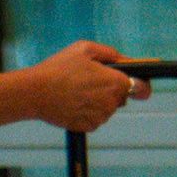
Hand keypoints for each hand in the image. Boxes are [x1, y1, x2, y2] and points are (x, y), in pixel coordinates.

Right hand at [29, 41, 147, 132]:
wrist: (34, 92)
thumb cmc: (59, 68)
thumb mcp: (86, 49)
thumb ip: (112, 54)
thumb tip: (128, 61)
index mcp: (116, 82)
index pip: (142, 88)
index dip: (140, 84)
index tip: (137, 83)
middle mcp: (112, 103)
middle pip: (121, 97)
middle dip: (111, 89)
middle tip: (90, 80)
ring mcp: (100, 117)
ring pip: (107, 108)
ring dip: (98, 101)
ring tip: (77, 90)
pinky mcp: (88, 127)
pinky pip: (95, 118)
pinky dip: (88, 112)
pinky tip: (73, 102)